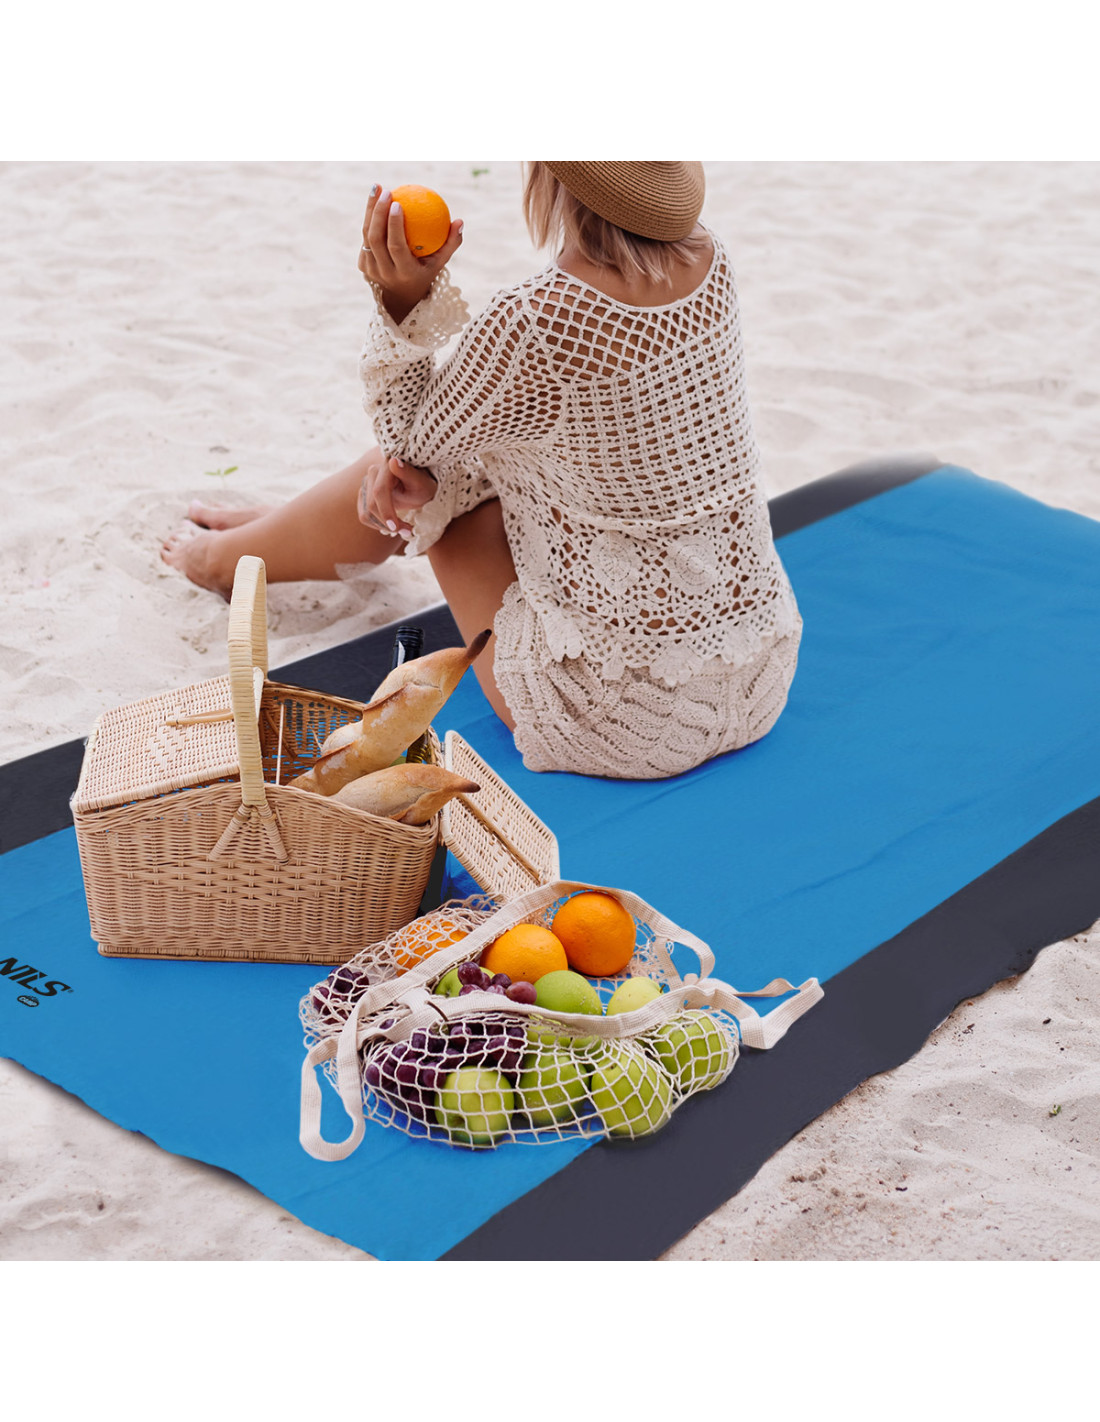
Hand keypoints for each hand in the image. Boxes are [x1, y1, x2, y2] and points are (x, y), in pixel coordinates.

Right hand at [357, 455, 437, 538]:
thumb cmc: (423, 485)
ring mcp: (366, 484)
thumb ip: (409, 473)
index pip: (379, 491)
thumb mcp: (423, 483)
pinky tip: (393, 524)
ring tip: (404, 529)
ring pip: (366, 513)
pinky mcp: (364, 495)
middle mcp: (373, 472)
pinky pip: (364, 516)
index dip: (385, 511)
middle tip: (408, 531)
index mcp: (387, 466)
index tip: (396, 528)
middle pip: (372, 505)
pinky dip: (379, 525)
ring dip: (384, 527)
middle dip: (388, 523)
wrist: (418, 487)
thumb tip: (394, 462)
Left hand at [358, 185, 462, 325]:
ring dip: (370, 210)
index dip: (394, 225)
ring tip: (377, 188)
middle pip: (376, 239)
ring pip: (367, 236)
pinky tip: (374, 200)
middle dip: (378, 212)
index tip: (397, 203)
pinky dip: (369, 218)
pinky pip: (365, 238)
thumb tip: (460, 221)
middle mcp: (385, 273)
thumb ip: (452, 243)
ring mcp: (372, 271)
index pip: (396, 246)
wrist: (403, 295)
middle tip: (387, 191)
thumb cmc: (426, 271)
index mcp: (405, 273)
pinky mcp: (363, 266)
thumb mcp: (441, 261)